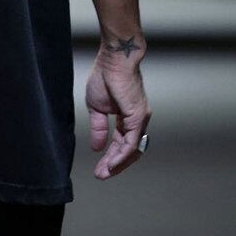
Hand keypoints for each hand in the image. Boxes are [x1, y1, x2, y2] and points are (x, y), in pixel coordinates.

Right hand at [85, 55, 150, 180]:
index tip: (98, 169)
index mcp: (126, 117)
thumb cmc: (105, 76)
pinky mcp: (138, 116)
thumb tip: (97, 147)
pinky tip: (113, 164)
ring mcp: (139, 119)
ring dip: (119, 164)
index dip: (110, 157)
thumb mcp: (96, 107)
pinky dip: (122, 155)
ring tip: (105, 173)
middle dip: (114, 165)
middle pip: (128, 150)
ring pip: (132, 149)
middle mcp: (136, 121)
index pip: (120, 143)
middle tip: (100, 175)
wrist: (113, 59)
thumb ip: (98, 128)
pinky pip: (132, 142)